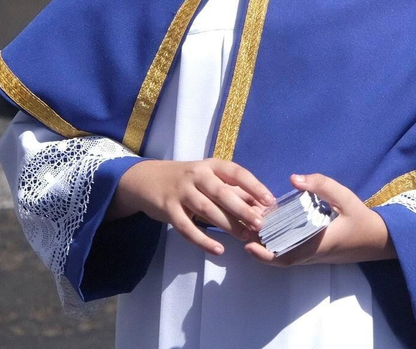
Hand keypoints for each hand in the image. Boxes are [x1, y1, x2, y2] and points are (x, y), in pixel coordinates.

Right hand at [110, 159, 274, 255]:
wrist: (146, 179)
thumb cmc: (186, 180)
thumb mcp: (207, 177)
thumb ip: (230, 189)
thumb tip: (259, 204)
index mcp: (210, 165)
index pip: (236, 172)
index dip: (254, 185)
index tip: (269, 199)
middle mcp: (196, 175)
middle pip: (222, 192)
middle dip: (242, 209)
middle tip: (260, 223)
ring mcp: (180, 191)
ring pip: (206, 209)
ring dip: (227, 224)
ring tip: (244, 237)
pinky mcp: (167, 209)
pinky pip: (186, 227)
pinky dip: (202, 240)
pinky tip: (217, 250)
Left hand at [244, 173, 394, 265]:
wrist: (378, 240)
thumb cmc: (361, 219)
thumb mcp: (345, 198)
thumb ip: (322, 186)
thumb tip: (295, 178)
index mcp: (318, 244)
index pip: (287, 256)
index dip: (265, 255)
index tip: (249, 245)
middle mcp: (312, 255)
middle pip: (279, 258)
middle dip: (259, 248)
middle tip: (243, 230)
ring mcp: (313, 257)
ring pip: (284, 256)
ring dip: (267, 246)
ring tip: (252, 227)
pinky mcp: (315, 253)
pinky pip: (292, 253)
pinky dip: (278, 245)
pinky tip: (272, 229)